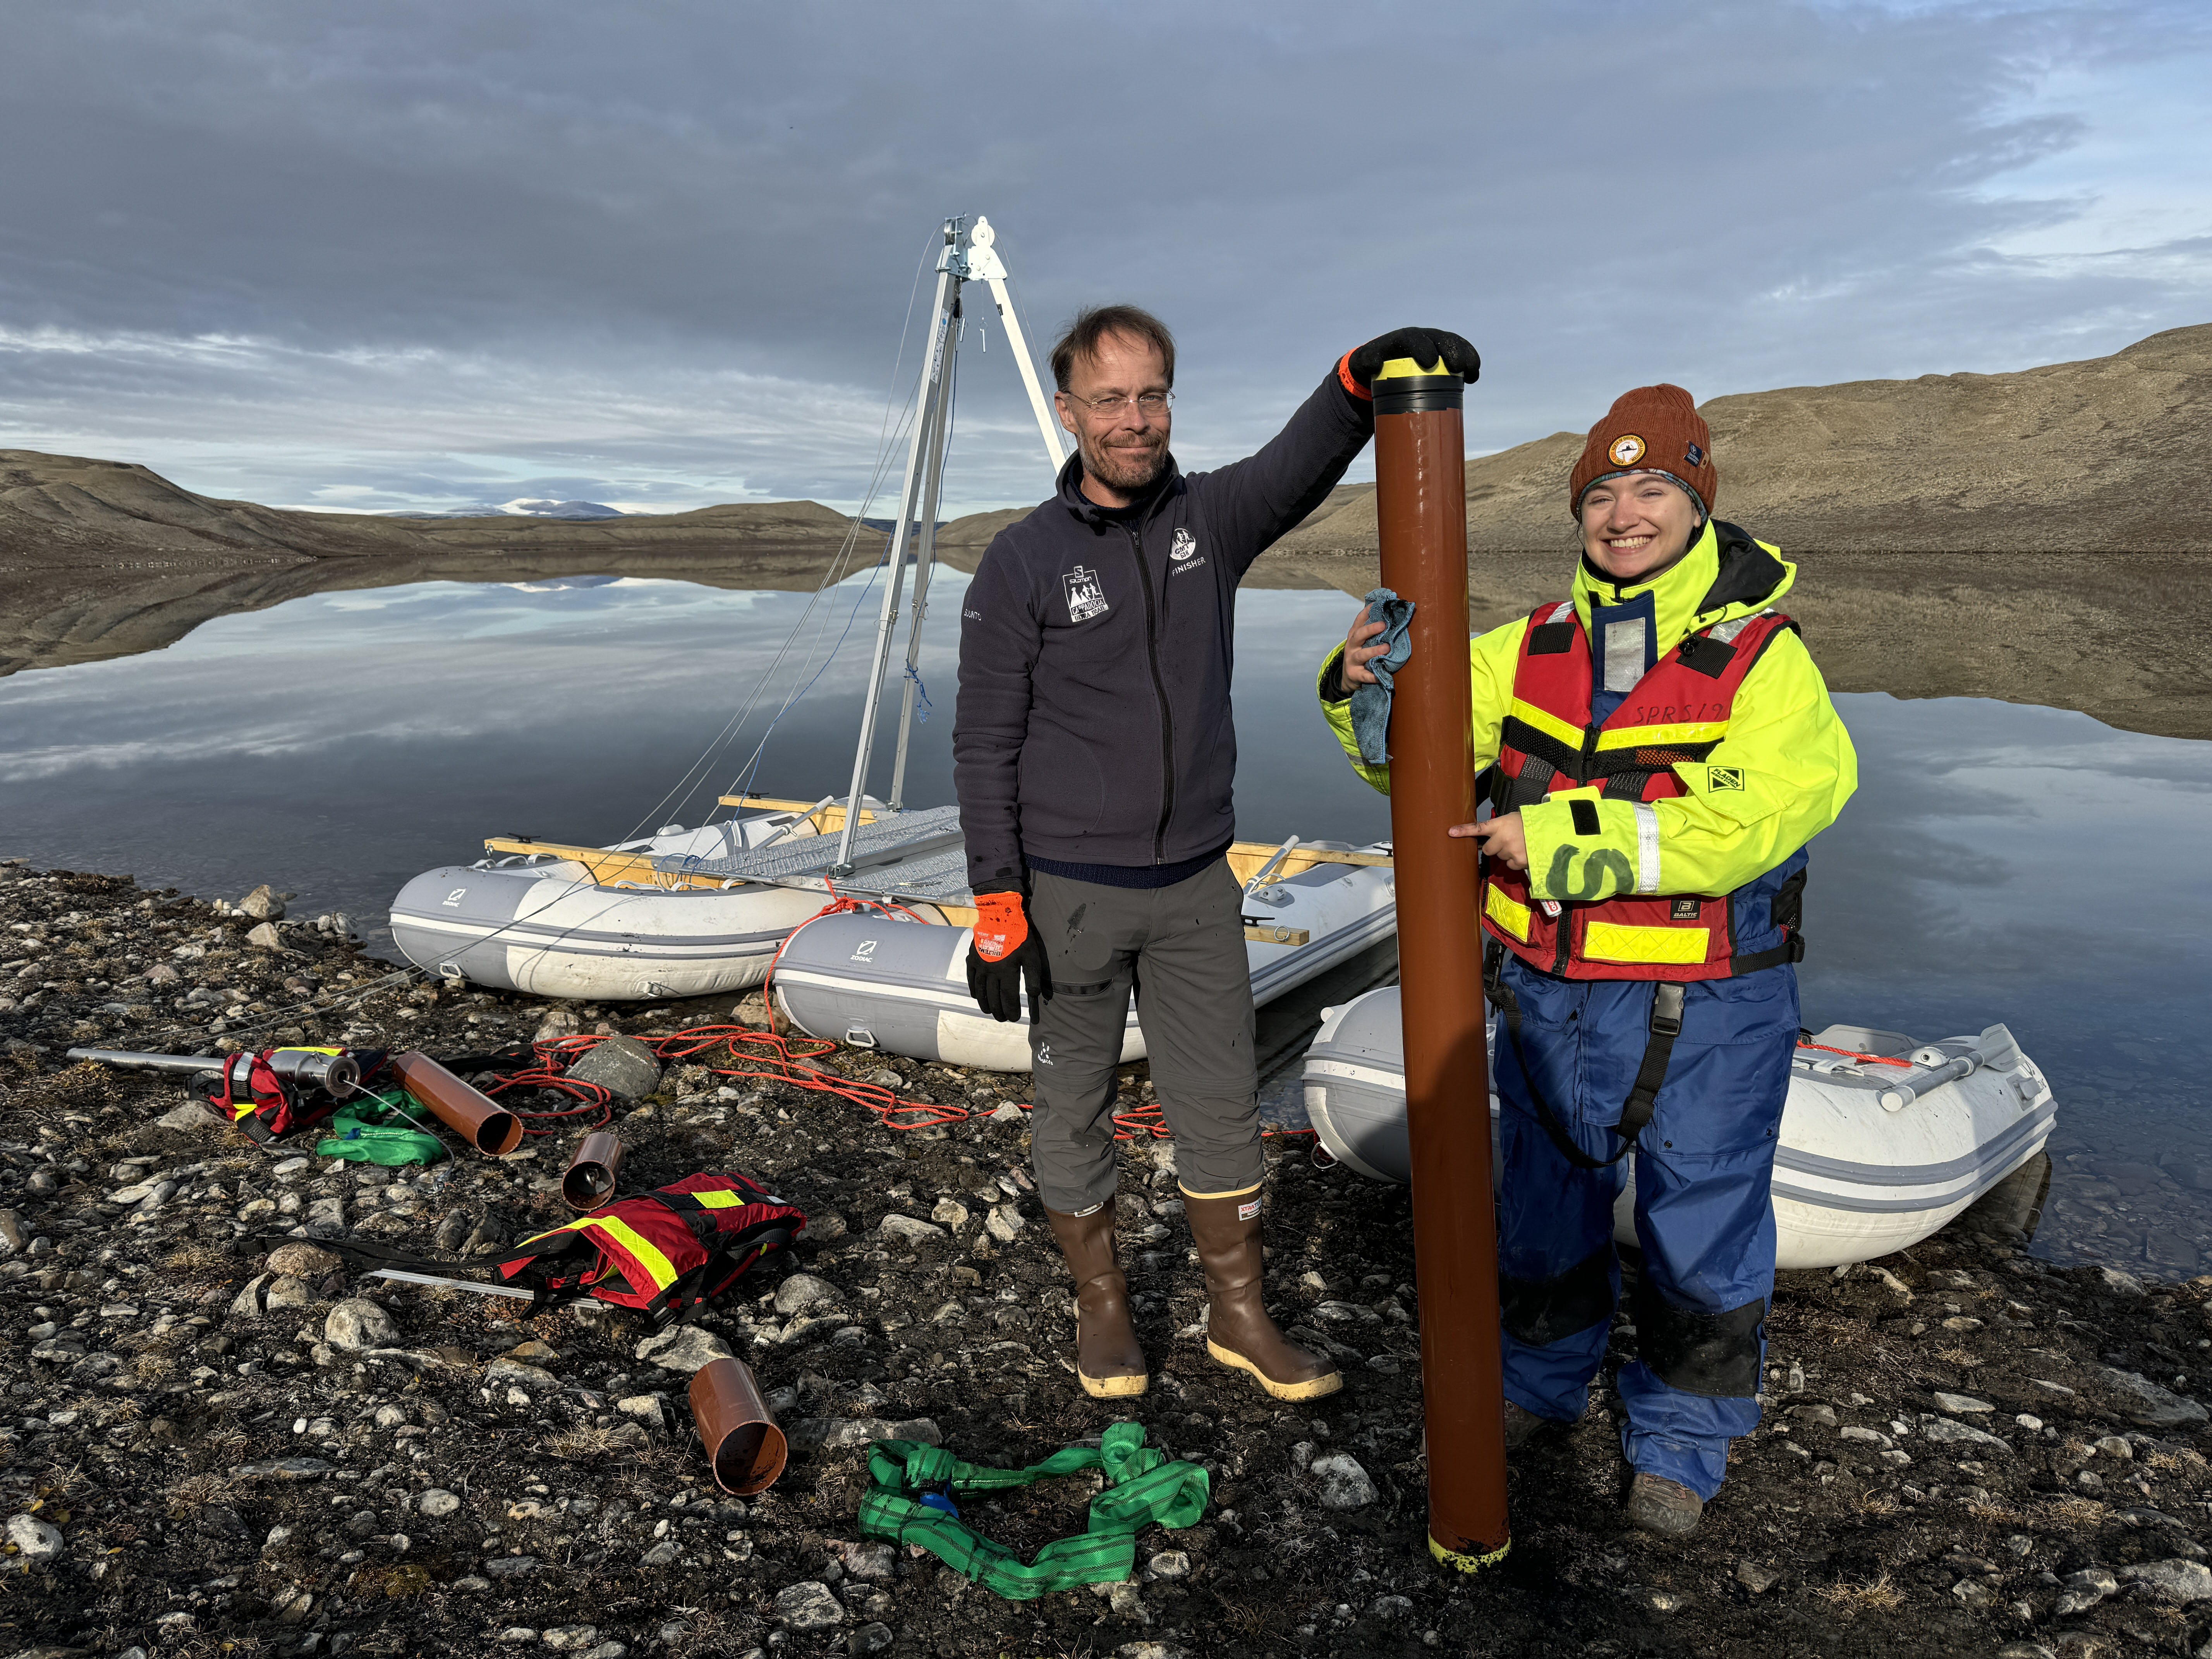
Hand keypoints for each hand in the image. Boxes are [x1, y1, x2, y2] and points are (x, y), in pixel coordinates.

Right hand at [965, 890, 1051, 1022]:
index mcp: (1007, 972)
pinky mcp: (973, 959)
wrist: (999, 915)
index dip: (1011, 1010)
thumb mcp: (1031, 955)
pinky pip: (971, 979)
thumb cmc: (1019, 936)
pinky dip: (973, 989)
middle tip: (1002, 1019)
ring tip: (990, 1012)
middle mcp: (991, 972)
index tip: (1015, 1018)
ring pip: (980, 991)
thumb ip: (1032, 976)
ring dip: (985, 1004)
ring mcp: (980, 966)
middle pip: (993, 997)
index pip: (1009, 998)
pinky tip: (976, 996)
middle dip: (999, 1011)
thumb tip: (1034, 995)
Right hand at [1343, 604, 1390, 686]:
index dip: (1367, 612)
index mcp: (1355, 636)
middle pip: (1358, 635)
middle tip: (1384, 625)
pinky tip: (1379, 676)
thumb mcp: (1363, 642)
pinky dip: (1371, 676)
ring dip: (1374, 651)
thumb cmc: (1361, 655)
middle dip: (1370, 629)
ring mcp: (1351, 660)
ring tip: (1386, 648)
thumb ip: (1372, 631)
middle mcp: (1351, 646)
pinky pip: (1364, 676)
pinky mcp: (1354, 675)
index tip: (1377, 604)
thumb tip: (1390, 615)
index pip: (1359, 621)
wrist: (1349, 677)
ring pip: (1362, 655)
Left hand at [1345, 327, 1481, 389]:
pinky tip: (1474, 376)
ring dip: (1465, 355)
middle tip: (1457, 367)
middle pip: (1439, 339)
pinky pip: (1460, 352)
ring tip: (1471, 371)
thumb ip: (1367, 361)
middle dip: (1450, 350)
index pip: (1414, 338)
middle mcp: (1422, 337)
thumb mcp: (1364, 363)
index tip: (1429, 363)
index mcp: (1403, 338)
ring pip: (1453, 344)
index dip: (1423, 347)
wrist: (1383, 363)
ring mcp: (1435, 344)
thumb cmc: (1373, 364)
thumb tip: (1374, 364)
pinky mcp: (1445, 354)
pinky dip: (1469, 361)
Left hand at [1448, 811, 1526, 870]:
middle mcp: (1502, 838)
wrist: (1550, 831)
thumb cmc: (1531, 823)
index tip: (1451, 832)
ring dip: (1507, 853)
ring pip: (1500, 857)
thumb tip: (1492, 836)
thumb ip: (1500, 826)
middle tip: (1509, 840)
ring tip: (1520, 844)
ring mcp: (1510, 851)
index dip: (1464, 831)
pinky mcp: (1518, 861)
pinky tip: (1524, 852)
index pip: (1478, 828)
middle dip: (1496, 847)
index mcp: (1500, 825)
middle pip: (1488, 849)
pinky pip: (1510, 865)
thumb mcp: (1513, 819)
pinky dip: (1516, 861)